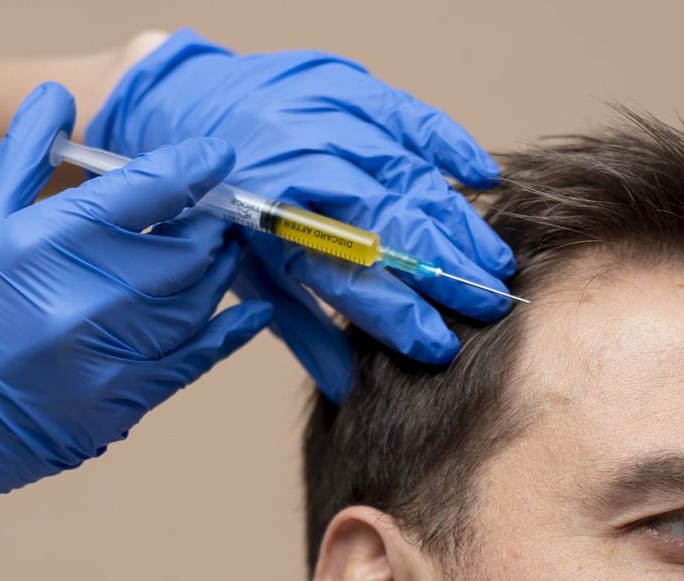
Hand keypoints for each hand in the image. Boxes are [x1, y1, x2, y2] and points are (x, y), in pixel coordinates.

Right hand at [0, 82, 270, 509]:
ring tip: (218, 251)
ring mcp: (108, 353)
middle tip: (217, 212)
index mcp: (41, 242)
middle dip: (210, 224)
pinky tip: (251, 311)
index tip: (218, 155)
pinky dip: (233, 330)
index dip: (193, 167)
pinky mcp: (127, 399)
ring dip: (217, 272)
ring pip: (197, 299)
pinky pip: (200, 356)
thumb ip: (24, 158)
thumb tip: (60, 95)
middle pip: (185, 248)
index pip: (146, 191)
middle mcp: (81, 297)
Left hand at [88, 28, 516, 400]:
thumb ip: (301, 326)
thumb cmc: (221, 201)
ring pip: (413, 178)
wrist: (187, 105)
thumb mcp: (248, 269)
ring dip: (461, 225)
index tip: (440, 345)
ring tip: (496, 263)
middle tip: (490, 306)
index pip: (348, 277)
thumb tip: (343, 389)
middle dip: (448, 272)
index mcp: (269, 218)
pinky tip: (485, 181)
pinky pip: (415, 119)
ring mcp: (329, 122)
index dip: (399, 315)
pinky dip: (453, 147)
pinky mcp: (352, 89)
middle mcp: (302, 165)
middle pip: (393, 226)